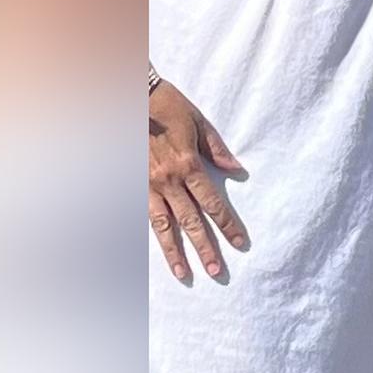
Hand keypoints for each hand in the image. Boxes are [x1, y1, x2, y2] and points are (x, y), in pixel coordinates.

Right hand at [149, 79, 246, 279]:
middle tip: (217, 271)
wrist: (133, 97)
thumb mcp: (198, 122)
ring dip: (176, 252)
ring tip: (185, 274)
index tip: (239, 243)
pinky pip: (147, 216)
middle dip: (205, 248)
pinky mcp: (135, 185)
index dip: (227, 224)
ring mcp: (149, 186)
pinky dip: (155, 234)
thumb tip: (236, 170)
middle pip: (192, 221)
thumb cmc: (169, 106)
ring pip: (166, 226)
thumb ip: (216, 148)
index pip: (212, 202)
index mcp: (188, 164)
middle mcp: (169, 180)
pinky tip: (161, 249)